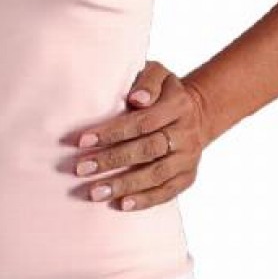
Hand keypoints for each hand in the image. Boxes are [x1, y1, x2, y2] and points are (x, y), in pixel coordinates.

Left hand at [69, 61, 212, 210]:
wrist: (196, 113)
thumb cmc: (162, 92)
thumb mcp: (157, 74)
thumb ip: (146, 80)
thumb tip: (136, 99)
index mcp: (178, 105)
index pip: (142, 121)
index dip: (112, 132)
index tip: (82, 141)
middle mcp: (186, 133)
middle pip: (147, 149)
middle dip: (112, 160)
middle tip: (81, 169)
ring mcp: (189, 157)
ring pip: (156, 174)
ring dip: (124, 185)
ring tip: (95, 192)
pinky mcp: (188, 176)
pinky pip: (167, 192)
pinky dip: (145, 200)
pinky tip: (122, 205)